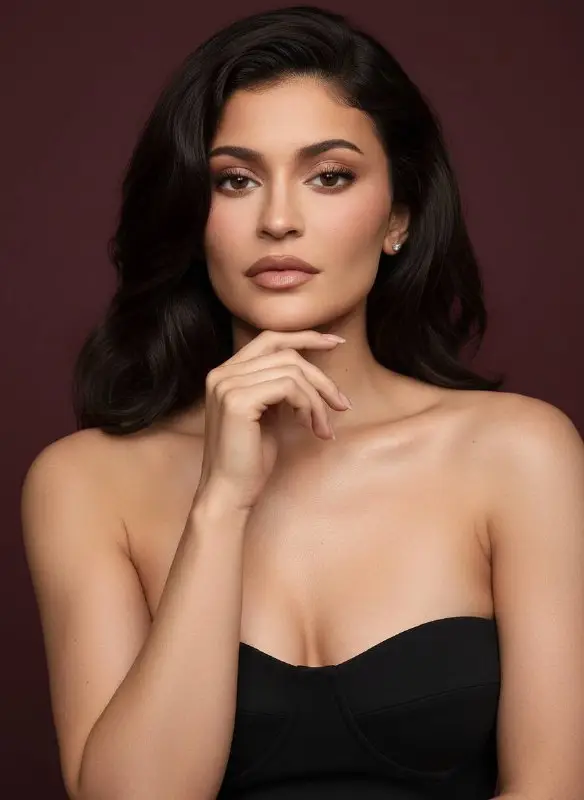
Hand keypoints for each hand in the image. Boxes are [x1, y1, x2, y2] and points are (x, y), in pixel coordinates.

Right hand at [193, 330, 350, 510]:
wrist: (230, 492)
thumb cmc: (251, 460)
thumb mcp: (269, 414)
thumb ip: (280, 388)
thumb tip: (313, 373)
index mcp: (226, 373)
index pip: (270, 339)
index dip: (306, 337)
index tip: (337, 343)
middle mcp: (222, 373)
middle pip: (287, 355)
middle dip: (321, 379)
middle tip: (342, 405)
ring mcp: (227, 385)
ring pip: (293, 372)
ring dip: (317, 400)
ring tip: (323, 427)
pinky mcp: (237, 400)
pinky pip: (289, 388)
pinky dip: (308, 406)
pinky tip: (310, 428)